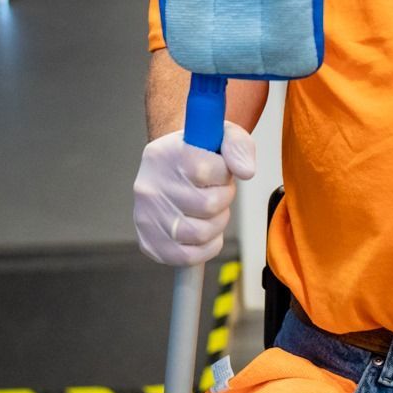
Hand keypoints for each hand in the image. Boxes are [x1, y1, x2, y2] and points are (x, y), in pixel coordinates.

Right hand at [133, 122, 255, 265]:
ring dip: (218, 222)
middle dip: (225, 197)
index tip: (221, 168)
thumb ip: (239, 146)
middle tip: (219, 190)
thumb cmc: (201, 151)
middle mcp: (149, 187)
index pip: (205, 170)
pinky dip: (207, 247)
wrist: (173, 166)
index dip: (224, 173)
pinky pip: (188, 257)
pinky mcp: (149, 243)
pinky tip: (207, 228)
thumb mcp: (223, 135)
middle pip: (207, 205)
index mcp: (164, 155)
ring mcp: (146, 218)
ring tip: (213, 208)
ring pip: (200, 233)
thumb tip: (246, 171)